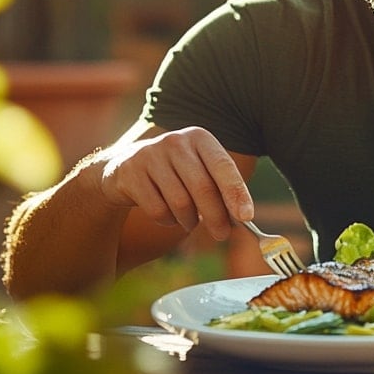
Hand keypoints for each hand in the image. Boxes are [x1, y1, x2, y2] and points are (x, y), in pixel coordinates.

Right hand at [96, 126, 253, 241]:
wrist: (126, 168)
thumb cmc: (176, 174)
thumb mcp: (199, 171)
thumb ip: (221, 189)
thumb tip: (244, 217)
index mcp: (200, 138)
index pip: (224, 166)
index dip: (236, 192)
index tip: (247, 217)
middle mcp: (176, 142)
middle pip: (203, 188)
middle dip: (216, 216)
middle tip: (222, 235)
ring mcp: (150, 155)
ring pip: (180, 202)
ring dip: (189, 220)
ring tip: (190, 221)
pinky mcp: (131, 173)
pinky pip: (157, 210)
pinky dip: (168, 220)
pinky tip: (168, 215)